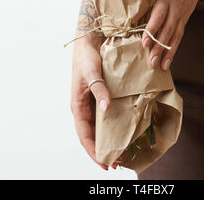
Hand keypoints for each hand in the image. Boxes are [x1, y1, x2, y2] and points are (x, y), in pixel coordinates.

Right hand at [71, 33, 120, 169]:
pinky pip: (108, 114)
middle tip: (119, 162)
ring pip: (101, 126)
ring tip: (123, 150)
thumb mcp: (91, 72)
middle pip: (93, 135)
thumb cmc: (86, 56)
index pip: (85, 135)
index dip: (94, 151)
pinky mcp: (102, 94)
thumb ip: (99, 89)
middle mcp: (85, 107)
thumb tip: (106, 108)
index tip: (106, 164)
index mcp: (78, 106)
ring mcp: (94, 101)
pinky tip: (125, 127)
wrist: (89, 39)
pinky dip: (115, 124)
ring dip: (110, 139)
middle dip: (104, 150)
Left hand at [142, 0, 203, 70]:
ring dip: (168, 53)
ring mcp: (181, 16)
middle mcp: (174, 10)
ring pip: (174, 37)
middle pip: (167, 31)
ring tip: (161, 67)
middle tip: (151, 62)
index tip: (144, 43)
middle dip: (159, 48)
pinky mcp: (185, 21)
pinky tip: (168, 60)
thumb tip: (131, 12)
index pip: (158, 17)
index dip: (151, 30)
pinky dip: (173, 49)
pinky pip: (179, 37)